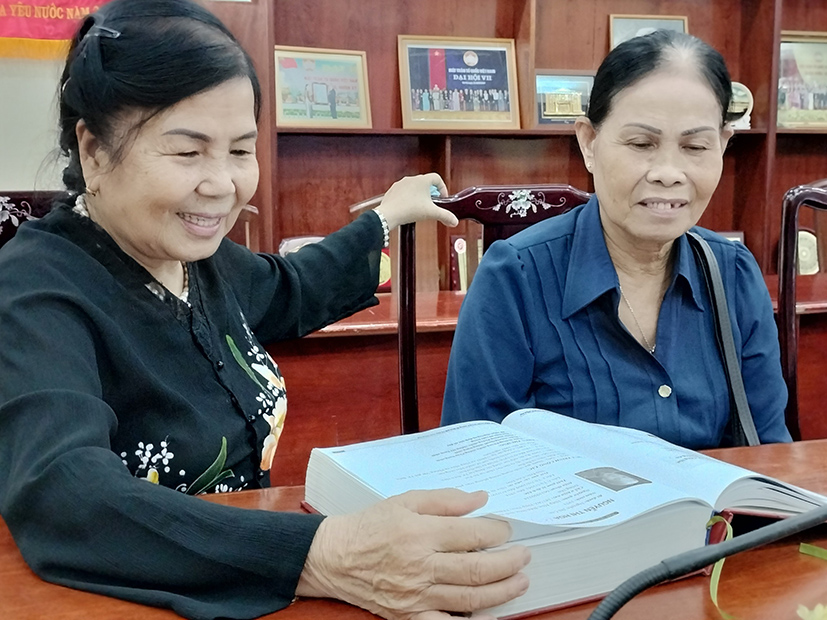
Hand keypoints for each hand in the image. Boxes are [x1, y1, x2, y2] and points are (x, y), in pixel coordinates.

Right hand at [296, 489, 530, 619]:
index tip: (506, 529)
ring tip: (520, 582)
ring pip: (471, 599)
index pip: (472, 534)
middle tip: (524, 556)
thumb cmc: (370, 525)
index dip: (498, 532)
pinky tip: (491, 616)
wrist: (335, 557)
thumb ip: (445, 499)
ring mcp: (416, 596)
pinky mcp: (410, 617)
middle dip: (509, 563)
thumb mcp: (405, 501)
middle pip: (478, 569)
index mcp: (420, 533)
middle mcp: (421, 566)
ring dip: (502, 591)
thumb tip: (481, 499)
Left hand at [374, 173, 458, 230]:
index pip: (437, 178)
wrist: (389, 214)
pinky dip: (409, 198)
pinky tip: (409, 208)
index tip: (443, 198)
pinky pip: (404, 192)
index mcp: (422, 180)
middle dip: (431, 193)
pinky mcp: (393, 191)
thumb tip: (454, 221)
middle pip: (426, 183)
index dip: (442, 188)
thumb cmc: (408, 210)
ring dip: (419, 195)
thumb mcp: (431, 213)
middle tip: (433, 204)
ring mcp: (400, 184)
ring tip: (421, 207)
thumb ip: (445, 216)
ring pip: (414, 187)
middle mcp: (411, 179)